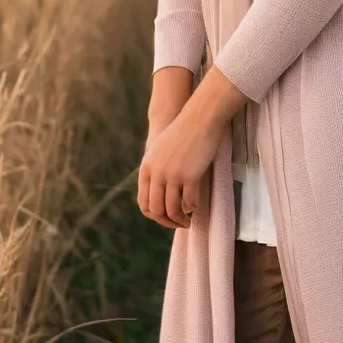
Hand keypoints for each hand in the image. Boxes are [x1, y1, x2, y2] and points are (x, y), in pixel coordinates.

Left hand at [138, 106, 224, 230]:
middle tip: (179, 223)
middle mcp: (156, 173)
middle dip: (167, 221)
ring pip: (173, 209)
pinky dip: (192, 208)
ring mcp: (172, 175)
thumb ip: (155, 169)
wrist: (198, 119)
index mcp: (146, 168)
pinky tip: (196, 207)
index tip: (166, 217)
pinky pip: (189, 202)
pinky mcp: (190, 176)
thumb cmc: (182, 133)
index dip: (155, 216)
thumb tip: (158, 191)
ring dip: (180, 219)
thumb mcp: (159, 150)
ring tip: (188, 220)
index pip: (144, 203)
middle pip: (156, 209)